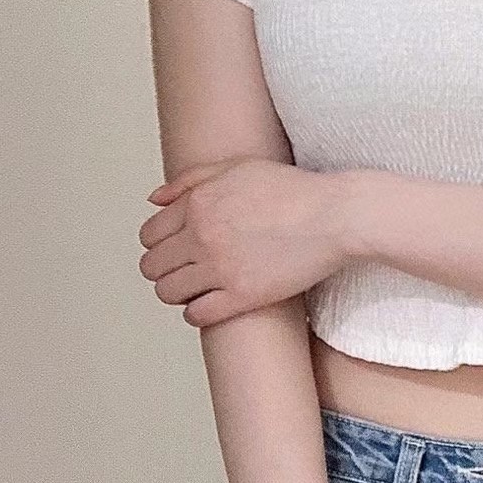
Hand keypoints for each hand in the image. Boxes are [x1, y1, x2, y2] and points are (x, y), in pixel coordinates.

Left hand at [138, 158, 357, 325]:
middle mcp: (202, 236)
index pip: (149, 236)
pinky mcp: (243, 296)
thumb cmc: (293, 190)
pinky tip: (211, 304)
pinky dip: (197, 313)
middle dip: (164, 270)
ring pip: (168, 293)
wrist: (334, 216)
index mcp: (197, 204)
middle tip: (184, 271)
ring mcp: (221, 268)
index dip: (158, 245)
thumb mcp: (237, 167)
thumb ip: (191, 180)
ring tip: (196, 289)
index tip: (174, 251)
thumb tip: (154, 199)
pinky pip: (197, 314)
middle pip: (152, 267)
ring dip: (177, 292)